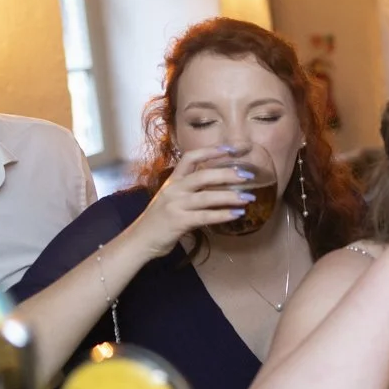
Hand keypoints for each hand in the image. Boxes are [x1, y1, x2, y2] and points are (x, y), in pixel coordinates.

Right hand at [124, 146, 261, 260]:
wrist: (139, 240)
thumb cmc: (160, 219)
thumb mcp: (172, 198)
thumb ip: (191, 190)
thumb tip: (220, 184)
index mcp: (173, 180)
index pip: (191, 157)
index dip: (211, 151)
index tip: (231, 148)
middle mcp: (174, 189)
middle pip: (203, 175)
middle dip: (228, 174)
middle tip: (248, 175)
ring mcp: (175, 205)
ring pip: (207, 197)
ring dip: (230, 196)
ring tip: (248, 198)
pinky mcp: (178, 221)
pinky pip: (205, 216)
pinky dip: (223, 215)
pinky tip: (237, 214)